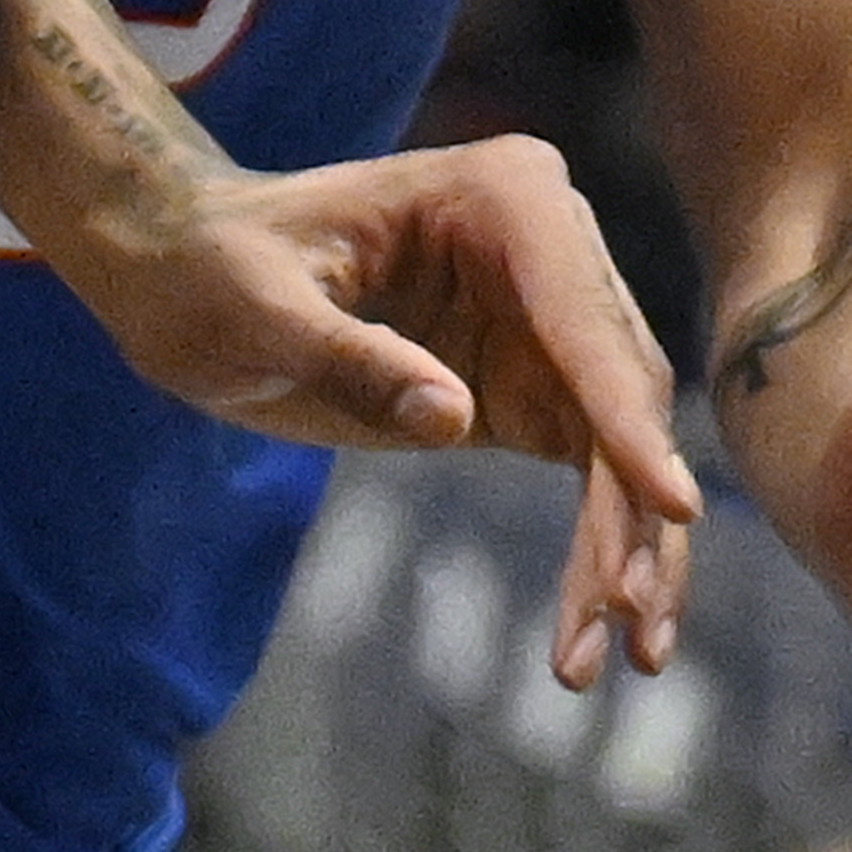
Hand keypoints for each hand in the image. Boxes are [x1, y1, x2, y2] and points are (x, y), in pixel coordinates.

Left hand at [51, 134, 702, 686]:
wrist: (180, 272)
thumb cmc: (207, 270)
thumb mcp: (256, 310)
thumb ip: (350, 356)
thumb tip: (453, 415)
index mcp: (501, 196)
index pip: (582, 317)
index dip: (627, 415)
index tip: (670, 504)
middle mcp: (548, 245)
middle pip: (622, 390)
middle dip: (634, 509)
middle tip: (628, 622)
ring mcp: (545, 318)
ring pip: (620, 445)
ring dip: (629, 549)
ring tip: (625, 655)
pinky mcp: (524, 382)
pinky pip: (591, 473)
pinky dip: (599, 549)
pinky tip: (597, 626)